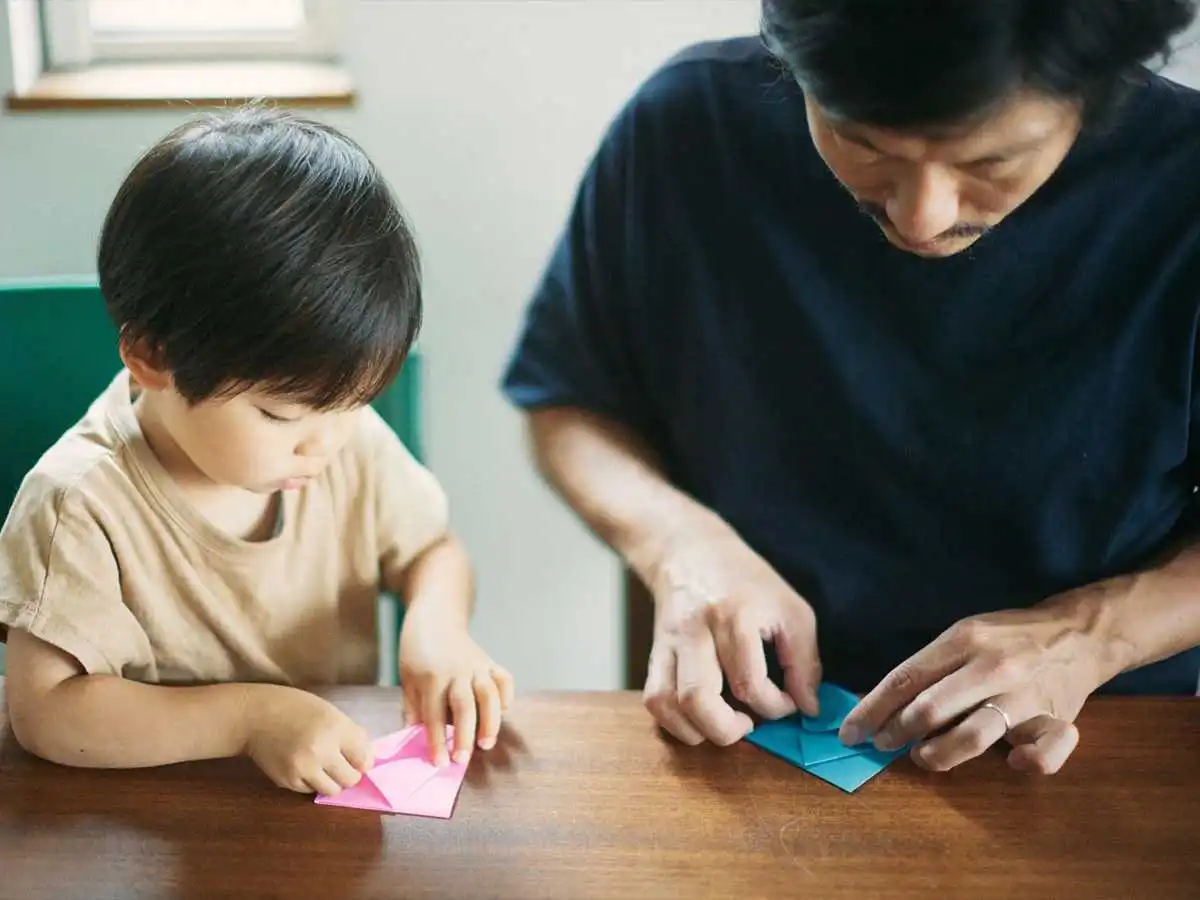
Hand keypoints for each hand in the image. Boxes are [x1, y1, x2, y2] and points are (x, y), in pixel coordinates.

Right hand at [243, 686, 371, 794]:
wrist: (256, 716)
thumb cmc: (296, 709)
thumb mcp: (329, 712)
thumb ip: (349, 735)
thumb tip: (367, 761)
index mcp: (335, 728)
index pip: (365, 759)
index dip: (364, 760)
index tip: (358, 757)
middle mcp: (321, 750)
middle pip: (351, 779)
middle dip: (350, 773)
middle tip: (342, 764)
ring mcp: (303, 768)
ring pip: (332, 790)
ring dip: (332, 781)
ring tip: (324, 766)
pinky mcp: (288, 781)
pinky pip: (310, 790)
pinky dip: (312, 782)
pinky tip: (305, 765)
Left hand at [399, 615, 513, 766]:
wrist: (436, 618)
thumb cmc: (417, 651)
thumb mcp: (407, 678)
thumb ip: (412, 708)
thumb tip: (413, 738)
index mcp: (431, 678)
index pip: (435, 715)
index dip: (437, 741)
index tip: (439, 763)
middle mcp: (457, 672)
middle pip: (464, 706)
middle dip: (465, 735)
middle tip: (463, 759)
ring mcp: (477, 665)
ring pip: (489, 694)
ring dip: (490, 721)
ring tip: (487, 743)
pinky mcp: (490, 662)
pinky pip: (504, 679)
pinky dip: (507, 696)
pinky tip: (503, 711)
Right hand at [641, 514, 821, 746]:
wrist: (690, 550)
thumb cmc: (747, 581)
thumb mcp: (790, 609)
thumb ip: (804, 661)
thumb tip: (808, 708)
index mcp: (735, 616)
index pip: (751, 684)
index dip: (776, 708)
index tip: (787, 702)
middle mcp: (697, 631)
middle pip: (699, 699)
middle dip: (729, 730)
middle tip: (750, 723)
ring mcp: (670, 643)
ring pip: (668, 703)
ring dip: (698, 731)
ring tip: (724, 724)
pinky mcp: (655, 652)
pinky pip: (654, 699)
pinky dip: (674, 722)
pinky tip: (699, 720)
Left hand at [839, 592, 1108, 773]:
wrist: (1078, 633)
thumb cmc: (1007, 638)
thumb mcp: (963, 635)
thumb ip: (929, 667)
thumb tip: (882, 704)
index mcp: (963, 640)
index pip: (905, 679)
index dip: (872, 710)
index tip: (850, 732)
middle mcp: (992, 667)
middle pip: (931, 709)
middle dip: (896, 733)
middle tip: (881, 744)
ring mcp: (1026, 694)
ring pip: (974, 736)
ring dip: (939, 754)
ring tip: (924, 756)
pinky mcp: (1058, 718)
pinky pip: (1045, 752)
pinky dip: (1027, 763)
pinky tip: (1011, 762)